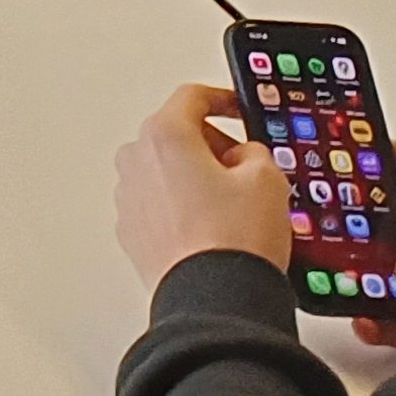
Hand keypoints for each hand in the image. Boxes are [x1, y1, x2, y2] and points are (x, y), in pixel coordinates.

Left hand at [115, 83, 289, 288]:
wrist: (214, 298)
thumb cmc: (234, 238)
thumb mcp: (267, 179)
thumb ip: (254, 152)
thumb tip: (244, 157)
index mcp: (165, 135)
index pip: (192, 98)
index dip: (222, 100)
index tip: (236, 108)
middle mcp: (136, 160)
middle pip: (175, 135)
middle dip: (211, 145)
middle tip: (244, 167)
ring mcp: (127, 197)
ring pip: (164, 170)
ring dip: (195, 177)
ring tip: (232, 206)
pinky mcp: (130, 230)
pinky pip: (158, 203)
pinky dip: (181, 206)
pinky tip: (211, 228)